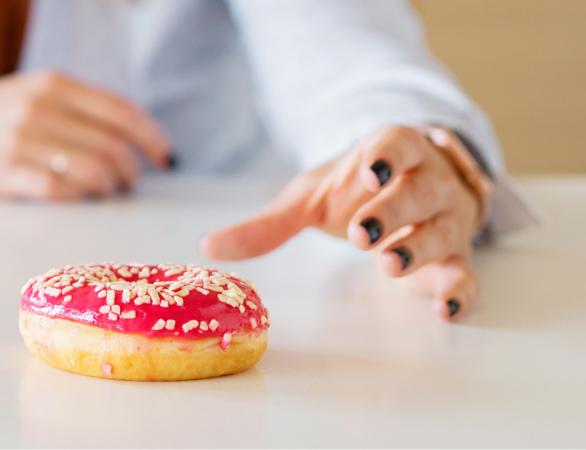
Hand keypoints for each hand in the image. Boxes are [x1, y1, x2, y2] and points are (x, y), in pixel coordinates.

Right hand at [0, 72, 170, 199]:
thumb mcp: (35, 92)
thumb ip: (80, 108)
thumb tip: (133, 138)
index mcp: (55, 86)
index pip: (123, 112)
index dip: (152, 138)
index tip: (164, 158)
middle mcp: (41, 108)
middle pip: (113, 148)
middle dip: (130, 173)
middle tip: (127, 185)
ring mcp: (21, 140)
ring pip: (92, 173)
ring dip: (108, 190)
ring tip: (104, 194)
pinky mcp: (2, 172)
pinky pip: (58, 191)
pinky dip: (76, 199)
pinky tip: (75, 199)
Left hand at [200, 125, 487, 320]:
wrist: (407, 189)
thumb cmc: (355, 190)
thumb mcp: (310, 199)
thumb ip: (267, 224)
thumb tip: (207, 247)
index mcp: (391, 152)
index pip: (397, 143)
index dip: (387, 156)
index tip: (370, 173)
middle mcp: (426, 180)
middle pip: (418, 190)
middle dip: (391, 211)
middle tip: (360, 235)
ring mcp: (445, 217)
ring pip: (444, 228)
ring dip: (420, 246)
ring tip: (388, 264)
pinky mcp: (455, 255)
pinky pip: (466, 272)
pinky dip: (462, 290)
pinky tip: (447, 310)